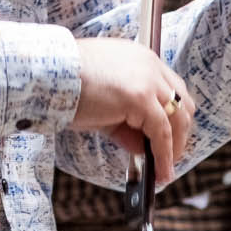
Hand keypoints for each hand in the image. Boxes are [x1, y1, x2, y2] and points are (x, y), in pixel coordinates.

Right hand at [71, 38, 192, 184]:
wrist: (48, 75)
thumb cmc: (67, 85)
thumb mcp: (104, 102)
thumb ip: (127, 121)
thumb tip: (143, 148)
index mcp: (140, 58)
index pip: (171, 88)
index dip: (173, 116)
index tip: (170, 138)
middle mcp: (149, 64)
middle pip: (182, 103)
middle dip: (180, 132)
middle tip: (171, 155)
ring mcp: (148, 80)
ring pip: (177, 119)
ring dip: (175, 147)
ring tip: (165, 169)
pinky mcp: (141, 98)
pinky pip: (162, 134)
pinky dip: (164, 156)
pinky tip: (160, 172)